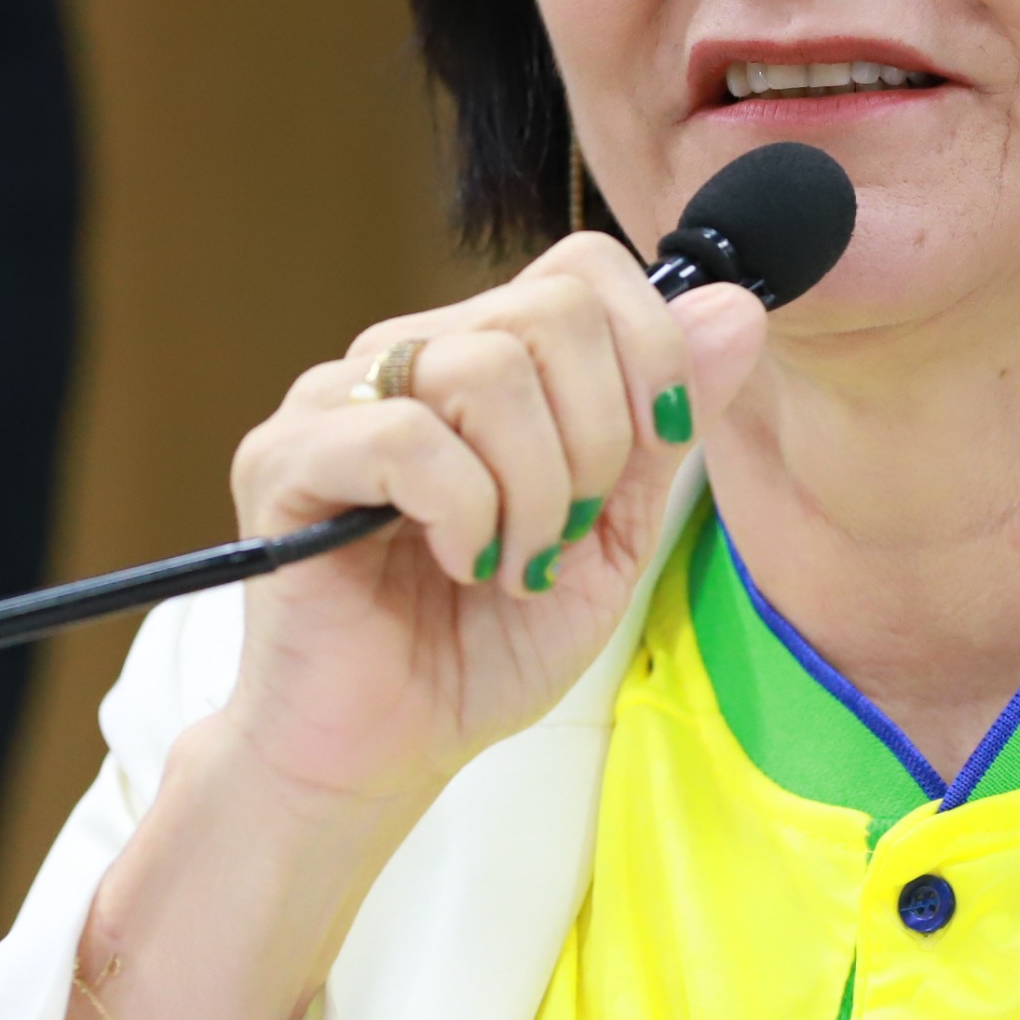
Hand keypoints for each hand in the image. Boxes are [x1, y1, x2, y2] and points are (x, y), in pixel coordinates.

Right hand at [221, 233, 760, 809]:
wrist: (385, 749)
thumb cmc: (486, 643)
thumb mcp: (614, 532)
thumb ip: (667, 421)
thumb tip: (736, 307)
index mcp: (482, 357)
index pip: (582, 270)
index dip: (648, 349)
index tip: (654, 447)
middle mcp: (406, 356)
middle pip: (549, 311)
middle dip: (598, 436)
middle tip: (567, 530)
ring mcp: (335, 399)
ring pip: (485, 368)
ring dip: (534, 488)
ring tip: (514, 561)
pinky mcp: (283, 460)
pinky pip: (403, 437)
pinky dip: (464, 513)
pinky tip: (460, 565)